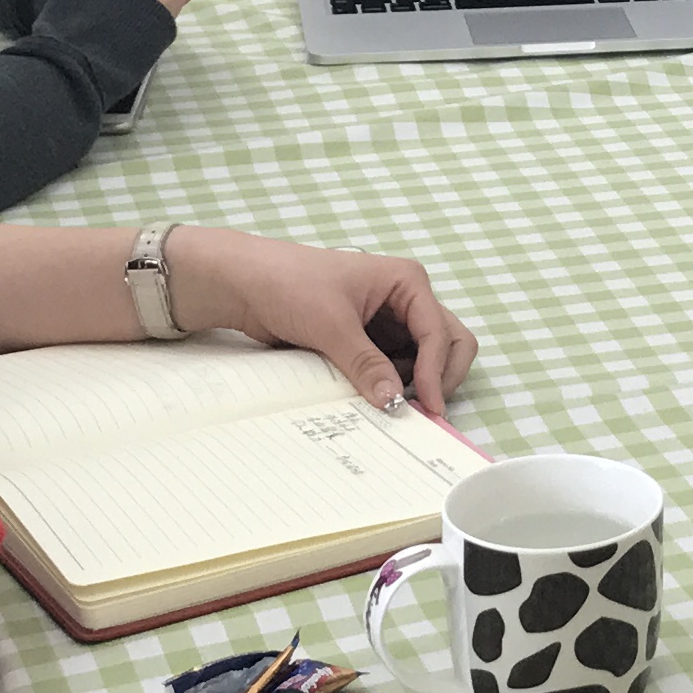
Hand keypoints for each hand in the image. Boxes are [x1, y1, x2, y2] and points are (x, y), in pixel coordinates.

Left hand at [165, 228, 477, 420]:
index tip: (427, 406)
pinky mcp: (370, 341)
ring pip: (425, 359)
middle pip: (448, 343)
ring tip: (394, 407)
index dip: (437, 372)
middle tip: (422, 410)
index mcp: (406, 282)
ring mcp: (389, 322)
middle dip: (440, 376)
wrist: (244, 284)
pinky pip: (396, 368)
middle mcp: (405, 300)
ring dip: (417, 384)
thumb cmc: (288, 283)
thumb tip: (395, 403)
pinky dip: (394, 385)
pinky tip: (378, 400)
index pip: (439, 333)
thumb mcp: (331, 325)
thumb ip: (366, 365)